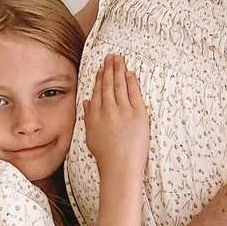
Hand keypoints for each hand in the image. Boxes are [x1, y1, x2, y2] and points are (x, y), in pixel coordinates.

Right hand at [82, 53, 148, 181]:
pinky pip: (134, 94)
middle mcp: (108, 111)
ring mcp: (123, 112)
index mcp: (95, 116)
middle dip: (109, 68)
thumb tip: (87, 102)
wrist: (120, 168)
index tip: (101, 68)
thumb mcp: (91, 136)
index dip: (100, 78)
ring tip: (119, 59)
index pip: (98, 91)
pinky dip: (132, 82)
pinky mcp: (138, 115)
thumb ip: (89, 117)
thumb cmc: (106, 157)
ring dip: (119, 70)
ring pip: (120, 86)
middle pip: (108, 84)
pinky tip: (130, 73)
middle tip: (111, 57)